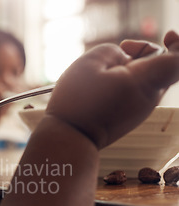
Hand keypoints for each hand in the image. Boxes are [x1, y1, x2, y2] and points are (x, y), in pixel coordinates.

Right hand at [46, 30, 178, 148]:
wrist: (69, 138)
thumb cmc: (76, 102)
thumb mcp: (90, 62)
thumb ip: (114, 51)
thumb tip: (124, 57)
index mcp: (144, 81)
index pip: (177, 60)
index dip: (178, 44)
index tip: (167, 36)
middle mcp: (149, 97)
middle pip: (163, 66)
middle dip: (145, 52)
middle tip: (122, 49)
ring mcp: (141, 110)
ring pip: (148, 79)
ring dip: (132, 68)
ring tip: (105, 72)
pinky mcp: (130, 117)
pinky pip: (137, 92)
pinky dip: (126, 83)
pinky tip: (104, 85)